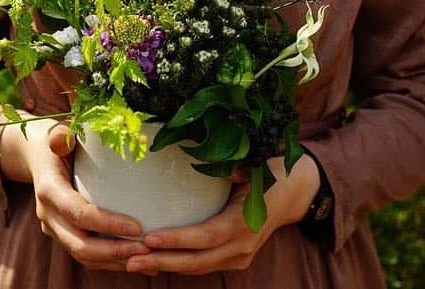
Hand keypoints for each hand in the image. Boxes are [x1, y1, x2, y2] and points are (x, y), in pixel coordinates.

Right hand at [0, 120, 150, 270]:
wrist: (35, 155)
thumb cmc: (54, 140)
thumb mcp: (57, 131)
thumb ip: (61, 135)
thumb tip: (64, 140)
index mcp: (48, 190)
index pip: (77, 213)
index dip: (107, 224)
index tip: (137, 227)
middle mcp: (47, 214)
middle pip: (79, 245)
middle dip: (114, 252)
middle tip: (147, 250)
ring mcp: (53, 228)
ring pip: (83, 256)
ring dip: (114, 261)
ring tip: (147, 258)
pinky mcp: (62, 235)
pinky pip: (85, 255)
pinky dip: (109, 260)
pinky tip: (135, 257)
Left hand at [125, 154, 320, 275]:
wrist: (295, 191)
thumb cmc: (270, 170)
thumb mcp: (255, 162)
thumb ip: (232, 164)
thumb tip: (204, 158)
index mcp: (245, 221)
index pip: (207, 236)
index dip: (178, 240)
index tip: (149, 238)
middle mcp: (243, 245)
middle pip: (198, 260)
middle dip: (162, 261)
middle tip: (129, 259)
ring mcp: (240, 255)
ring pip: (198, 266)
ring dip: (165, 265)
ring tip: (131, 262)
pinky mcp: (234, 257)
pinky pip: (203, 263)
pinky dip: (177, 263)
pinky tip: (152, 259)